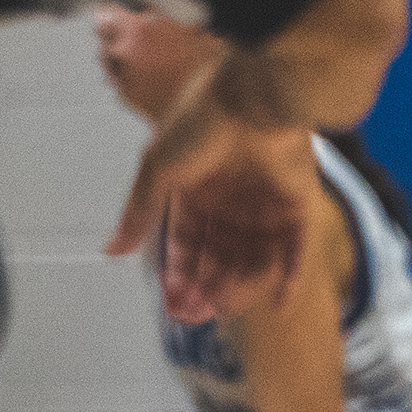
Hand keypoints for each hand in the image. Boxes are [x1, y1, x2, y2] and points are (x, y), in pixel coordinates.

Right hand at [117, 91, 313, 323]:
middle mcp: (230, 197)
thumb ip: (139, 212)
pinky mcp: (299, 201)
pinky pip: (296, 247)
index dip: (179, 272)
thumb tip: (111, 249)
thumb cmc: (202, 121)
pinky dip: (289, 275)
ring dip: (241, 284)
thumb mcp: (158, 168)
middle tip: (198, 315)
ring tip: (227, 308)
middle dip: (207, 284)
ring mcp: (266, 200)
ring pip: (254, 255)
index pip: (185, 239)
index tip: (174, 303)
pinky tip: (280, 304)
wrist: (256, 96)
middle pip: (219, 253)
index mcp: (195, 187)